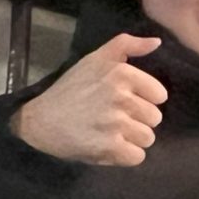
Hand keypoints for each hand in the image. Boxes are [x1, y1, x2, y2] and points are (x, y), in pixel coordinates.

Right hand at [12, 33, 168, 165]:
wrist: (39, 120)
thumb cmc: (71, 89)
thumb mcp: (96, 59)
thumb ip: (127, 45)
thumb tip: (157, 41)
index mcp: (121, 73)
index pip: (159, 96)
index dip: (144, 100)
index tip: (123, 101)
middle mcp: (121, 97)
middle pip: (155, 118)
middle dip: (137, 120)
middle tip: (113, 118)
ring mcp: (115, 124)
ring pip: (148, 138)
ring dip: (132, 139)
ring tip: (110, 132)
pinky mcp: (109, 147)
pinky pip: (137, 156)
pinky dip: (124, 156)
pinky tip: (108, 146)